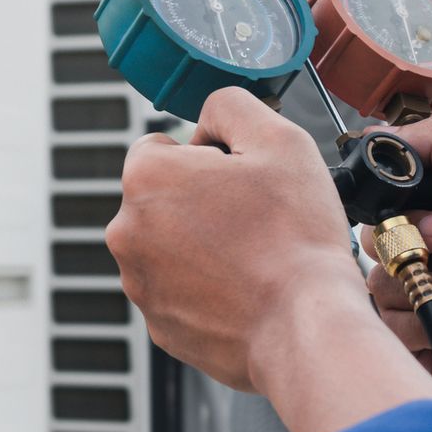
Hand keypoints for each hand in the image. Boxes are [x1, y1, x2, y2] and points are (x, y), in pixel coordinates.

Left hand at [106, 88, 365, 391]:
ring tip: (253, 257)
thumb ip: (230, 105)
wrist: (305, 326)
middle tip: (254, 220)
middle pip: (163, 199)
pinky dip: (206, 289)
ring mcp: (139, 283)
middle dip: (201, 202)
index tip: (242, 180)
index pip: (162, 147)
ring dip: (202, 245)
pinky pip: (180, 292)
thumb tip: (209, 116)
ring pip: (169, 247)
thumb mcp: (279, 138)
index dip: (207, 157)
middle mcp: (126, 231)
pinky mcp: (158, 325)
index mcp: (146, 177)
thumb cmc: (296, 236)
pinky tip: (245, 290)